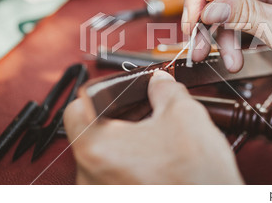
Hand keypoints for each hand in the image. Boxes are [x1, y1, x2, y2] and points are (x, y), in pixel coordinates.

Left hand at [63, 70, 242, 183]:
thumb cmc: (195, 178)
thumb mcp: (184, 115)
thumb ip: (165, 89)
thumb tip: (159, 81)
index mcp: (97, 148)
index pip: (77, 108)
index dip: (100, 93)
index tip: (119, 92)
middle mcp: (89, 176)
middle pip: (91, 131)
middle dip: (119, 114)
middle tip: (145, 107)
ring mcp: (101, 193)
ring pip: (103, 153)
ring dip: (125, 137)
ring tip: (154, 132)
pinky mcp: (115, 201)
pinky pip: (113, 173)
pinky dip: (130, 159)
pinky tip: (155, 154)